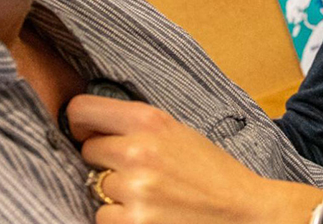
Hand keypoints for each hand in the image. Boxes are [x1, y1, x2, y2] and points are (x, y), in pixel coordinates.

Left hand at [66, 95, 321, 223]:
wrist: (244, 212)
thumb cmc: (213, 173)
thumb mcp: (178, 133)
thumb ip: (137, 126)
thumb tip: (90, 126)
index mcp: (150, 120)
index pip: (81, 110)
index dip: (78, 123)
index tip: (84, 133)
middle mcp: (138, 150)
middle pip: (88, 151)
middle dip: (105, 162)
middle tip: (136, 172)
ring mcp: (135, 189)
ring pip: (94, 187)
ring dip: (115, 195)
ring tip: (150, 196)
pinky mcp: (134, 222)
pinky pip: (103, 217)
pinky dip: (120, 219)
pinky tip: (149, 214)